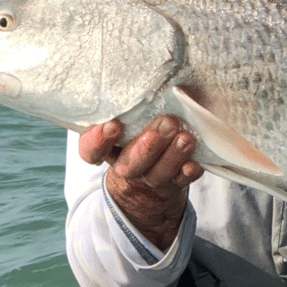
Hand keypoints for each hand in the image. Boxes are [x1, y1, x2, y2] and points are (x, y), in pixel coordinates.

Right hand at [79, 115, 203, 251]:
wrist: (145, 198)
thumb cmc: (137, 150)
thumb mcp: (123, 139)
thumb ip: (131, 119)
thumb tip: (154, 88)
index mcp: (109, 153)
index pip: (92, 151)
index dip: (98, 141)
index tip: (112, 126)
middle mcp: (127, 169)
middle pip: (131, 164)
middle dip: (148, 146)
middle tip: (166, 124)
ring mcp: (150, 182)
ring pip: (159, 173)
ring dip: (173, 155)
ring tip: (186, 138)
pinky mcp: (172, 188)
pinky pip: (180, 183)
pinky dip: (188, 173)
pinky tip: (195, 165)